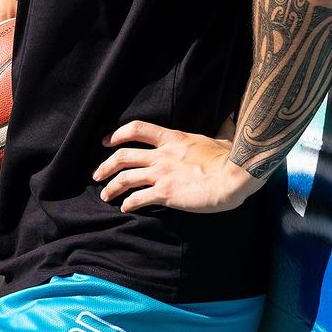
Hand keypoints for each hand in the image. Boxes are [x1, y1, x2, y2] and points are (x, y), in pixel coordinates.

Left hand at [93, 120, 259, 213]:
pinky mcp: (165, 193)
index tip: (106, 141)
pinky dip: (128, 204)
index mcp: (172, 138)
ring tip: (105, 195)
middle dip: (105, 166)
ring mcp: (161, 173)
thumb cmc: (231, 158)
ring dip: (111, 187)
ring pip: (125, 178)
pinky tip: (125, 209)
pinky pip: (138, 198)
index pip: (136, 129)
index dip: (117, 134)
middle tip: (97, 174)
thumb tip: (229, 122)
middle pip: (122, 156)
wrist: (234, 175)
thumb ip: (219, 133)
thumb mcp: (221, 139)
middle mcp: (161, 155)